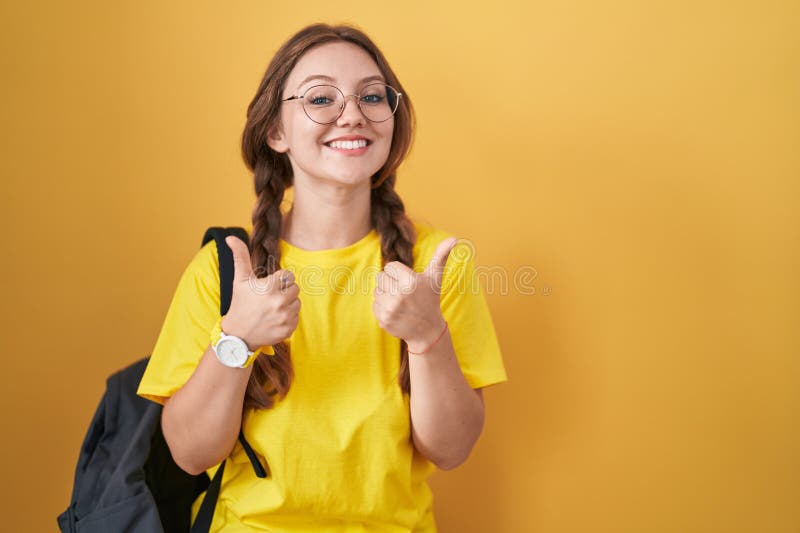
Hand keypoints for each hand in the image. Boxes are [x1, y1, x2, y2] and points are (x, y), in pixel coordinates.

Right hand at [220, 236, 300, 349]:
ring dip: (287, 304)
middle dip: (284, 291)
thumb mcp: (239, 280)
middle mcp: (279, 301)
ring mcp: (285, 317)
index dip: (279, 280)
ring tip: (271, 309)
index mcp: (269, 287)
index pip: (288, 275)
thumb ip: (240, 256)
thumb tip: (231, 237)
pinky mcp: (289, 329)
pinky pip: (296, 316)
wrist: (238, 335)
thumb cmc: (240, 304)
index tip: (268, 287)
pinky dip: (288, 317)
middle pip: (295, 288)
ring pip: (297, 302)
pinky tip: (274, 319)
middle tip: (269, 298)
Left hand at [372, 237, 457, 351]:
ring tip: (401, 303)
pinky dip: (382, 308)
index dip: (398, 273)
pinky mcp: (384, 319)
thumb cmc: (430, 299)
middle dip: (391, 283)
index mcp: (410, 281)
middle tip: (404, 293)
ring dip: (386, 295)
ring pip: (377, 291)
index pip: (390, 266)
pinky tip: (396, 312)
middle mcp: (399, 294)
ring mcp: (391, 308)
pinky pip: (374, 305)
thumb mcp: (435, 277)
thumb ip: (441, 255)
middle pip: (381, 277)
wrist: (427, 331)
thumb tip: (455, 238)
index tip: (409, 283)